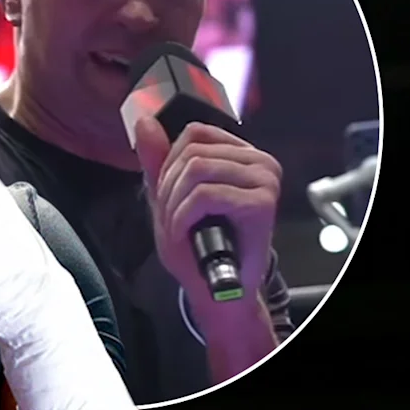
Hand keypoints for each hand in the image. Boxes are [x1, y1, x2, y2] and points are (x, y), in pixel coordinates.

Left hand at [133, 116, 281, 306]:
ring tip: (180, 228)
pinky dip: (184, 217)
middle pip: (192, 153)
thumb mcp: (169, 197)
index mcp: (242, 154)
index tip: (170, 197)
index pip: (194, 133)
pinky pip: (205, 195)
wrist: (218, 289)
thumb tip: (144, 121)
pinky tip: (188, 234)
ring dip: (175, 205)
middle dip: (169, 189)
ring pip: (196, 170)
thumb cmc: (199, 246)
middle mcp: (260, 161)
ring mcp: (265, 180)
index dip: (170, 165)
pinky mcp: (261, 202)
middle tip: (173, 220)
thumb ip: (157, 159)